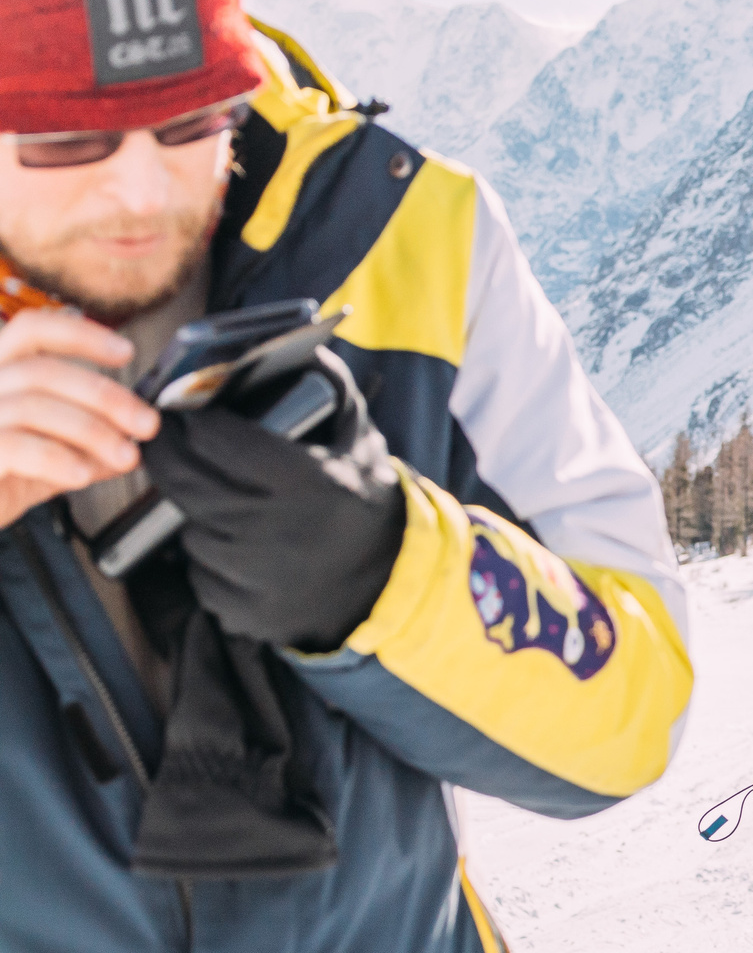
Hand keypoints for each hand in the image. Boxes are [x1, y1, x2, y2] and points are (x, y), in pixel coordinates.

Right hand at [0, 308, 160, 530]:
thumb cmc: (1, 479)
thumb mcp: (52, 457)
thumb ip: (87, 443)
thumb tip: (135, 436)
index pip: (32, 330)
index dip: (81, 335)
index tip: (126, 352)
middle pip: (43, 371)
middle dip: (105, 397)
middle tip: (146, 424)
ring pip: (34, 407)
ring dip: (92, 431)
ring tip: (124, 456)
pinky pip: (15, 445)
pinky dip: (57, 458)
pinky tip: (83, 474)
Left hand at [143, 350, 407, 651]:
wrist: (390, 580)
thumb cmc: (366, 499)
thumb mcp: (359, 438)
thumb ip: (330, 389)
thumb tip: (304, 343)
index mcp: (307, 482)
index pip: (218, 439)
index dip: (193, 419)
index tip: (184, 408)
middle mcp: (276, 530)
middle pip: (185, 481)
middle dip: (167, 453)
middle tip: (163, 438)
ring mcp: (256, 575)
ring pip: (190, 527)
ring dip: (197, 511)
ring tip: (222, 499)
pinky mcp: (242, 609)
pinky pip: (201, 573)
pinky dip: (212, 557)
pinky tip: (238, 545)